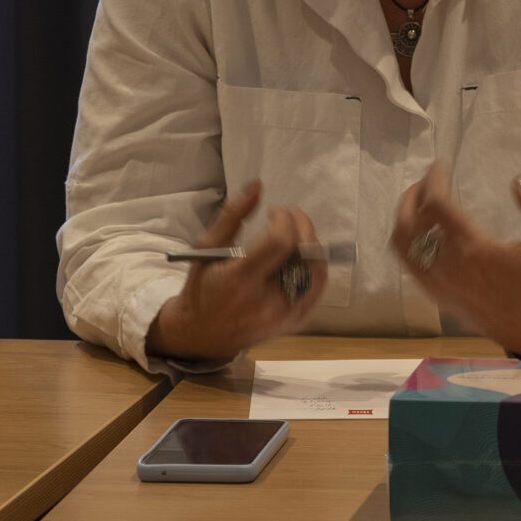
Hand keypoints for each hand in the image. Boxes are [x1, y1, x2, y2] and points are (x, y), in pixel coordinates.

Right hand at [146, 182, 329, 362]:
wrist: (203, 335)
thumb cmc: (202, 287)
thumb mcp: (206, 248)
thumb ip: (232, 215)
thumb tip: (258, 184)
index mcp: (241, 280)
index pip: (280, 242)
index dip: (285, 219)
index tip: (274, 211)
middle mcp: (267, 301)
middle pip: (305, 256)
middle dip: (303, 227)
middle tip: (290, 215)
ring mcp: (284, 316)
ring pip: (317, 271)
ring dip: (311, 245)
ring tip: (295, 234)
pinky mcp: (294, 323)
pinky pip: (318, 288)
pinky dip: (313, 267)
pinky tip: (300, 256)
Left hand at [390, 163, 520, 355]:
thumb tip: (520, 181)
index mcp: (471, 248)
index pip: (436, 205)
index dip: (432, 180)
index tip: (439, 167)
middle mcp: (446, 264)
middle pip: (409, 221)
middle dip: (412, 195)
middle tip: (425, 181)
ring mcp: (435, 281)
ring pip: (401, 244)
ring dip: (403, 217)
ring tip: (416, 203)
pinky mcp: (434, 294)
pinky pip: (407, 263)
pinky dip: (405, 242)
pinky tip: (419, 232)